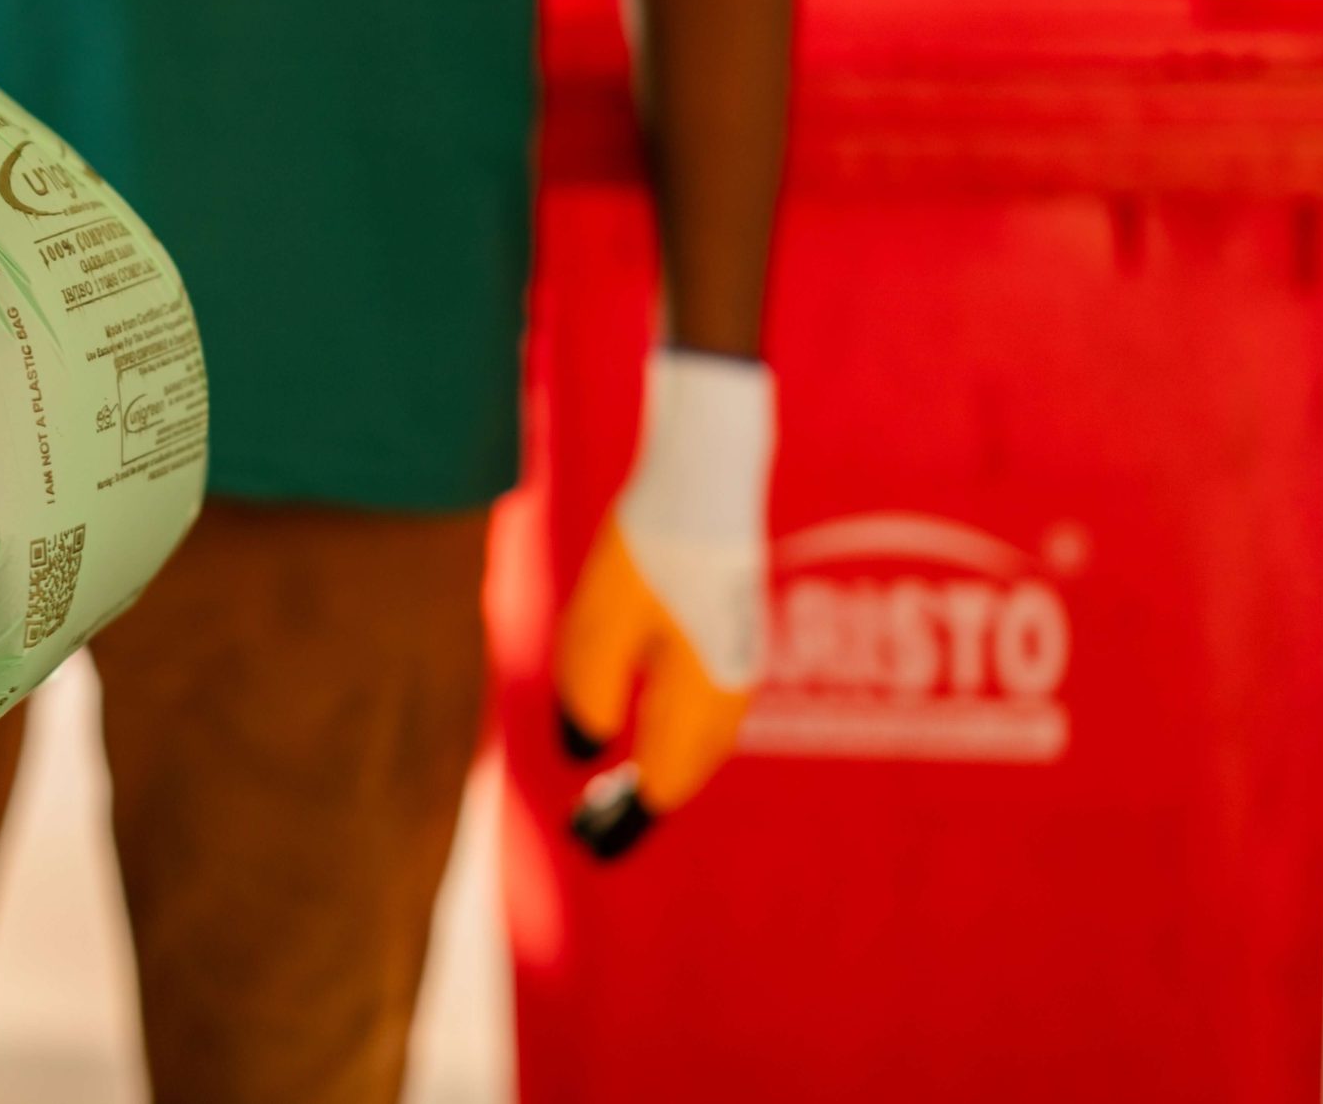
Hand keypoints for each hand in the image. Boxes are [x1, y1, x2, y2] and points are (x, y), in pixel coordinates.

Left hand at [553, 349, 775, 860]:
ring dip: (662, 770)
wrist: (708, 476)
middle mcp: (729, 693)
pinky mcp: (731, 638)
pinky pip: (705, 711)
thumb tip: (585, 748)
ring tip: (615, 791)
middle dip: (640, 802)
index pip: (663, 785)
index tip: (587, 847)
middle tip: (587, 829)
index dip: (623, 820)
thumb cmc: (648, 547)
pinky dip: (675, 736)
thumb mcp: (597, 621)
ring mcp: (737, 664)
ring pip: (700, 743)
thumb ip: (585, 691)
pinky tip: (649, 730)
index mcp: (699, 698)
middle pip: (686, 771)